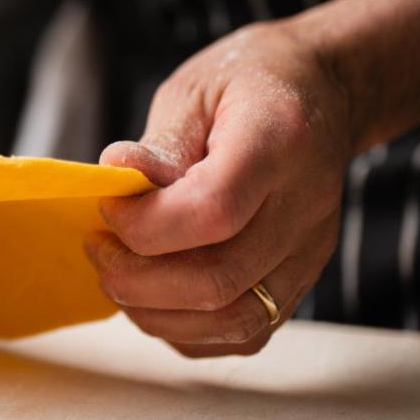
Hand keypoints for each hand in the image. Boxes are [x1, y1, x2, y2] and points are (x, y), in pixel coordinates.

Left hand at [87, 21, 353, 356]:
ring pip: (233, 320)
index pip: (213, 211)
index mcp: (278, 142)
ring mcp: (309, 252)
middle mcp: (305, 207)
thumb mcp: (196, 90)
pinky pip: (245, 334)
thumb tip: (115, 178)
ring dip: (157, 312)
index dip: (145, 224)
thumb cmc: (250, 85)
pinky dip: (188, 330)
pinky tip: (154, 296)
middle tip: (98, 247)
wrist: (322, 93)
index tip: (107, 209)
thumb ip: (160, 144)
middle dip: (136, 278)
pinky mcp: (302, 281)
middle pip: (219, 279)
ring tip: (118, 274)